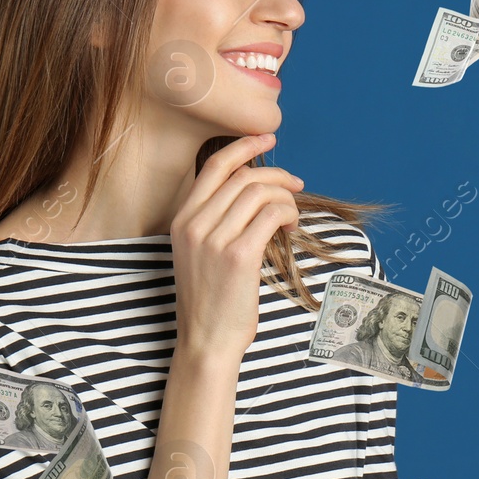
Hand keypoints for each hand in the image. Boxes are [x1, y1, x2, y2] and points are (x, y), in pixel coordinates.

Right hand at [170, 133, 302, 358]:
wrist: (206, 340)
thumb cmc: (211, 299)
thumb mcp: (200, 253)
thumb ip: (217, 220)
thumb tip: (255, 189)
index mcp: (181, 219)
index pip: (213, 166)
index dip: (243, 147)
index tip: (267, 138)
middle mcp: (193, 224)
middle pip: (243, 177)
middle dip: (277, 176)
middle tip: (297, 186)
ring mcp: (214, 239)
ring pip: (260, 193)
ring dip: (286, 198)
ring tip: (293, 216)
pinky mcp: (238, 256)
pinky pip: (271, 215)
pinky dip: (288, 214)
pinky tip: (292, 229)